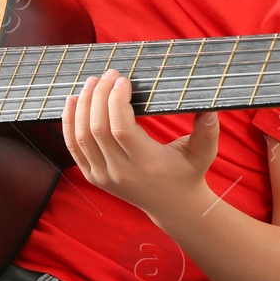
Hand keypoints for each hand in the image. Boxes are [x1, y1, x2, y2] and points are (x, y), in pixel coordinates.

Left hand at [62, 68, 220, 216]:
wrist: (172, 206)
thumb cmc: (188, 173)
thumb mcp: (203, 154)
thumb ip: (208, 132)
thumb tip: (210, 108)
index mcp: (146, 165)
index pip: (120, 129)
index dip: (116, 100)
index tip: (123, 80)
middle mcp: (121, 173)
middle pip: (98, 129)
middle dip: (100, 96)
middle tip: (109, 74)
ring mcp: (103, 176)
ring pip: (82, 136)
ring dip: (83, 105)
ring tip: (92, 82)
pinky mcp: (93, 177)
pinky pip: (73, 147)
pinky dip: (69, 122)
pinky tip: (72, 101)